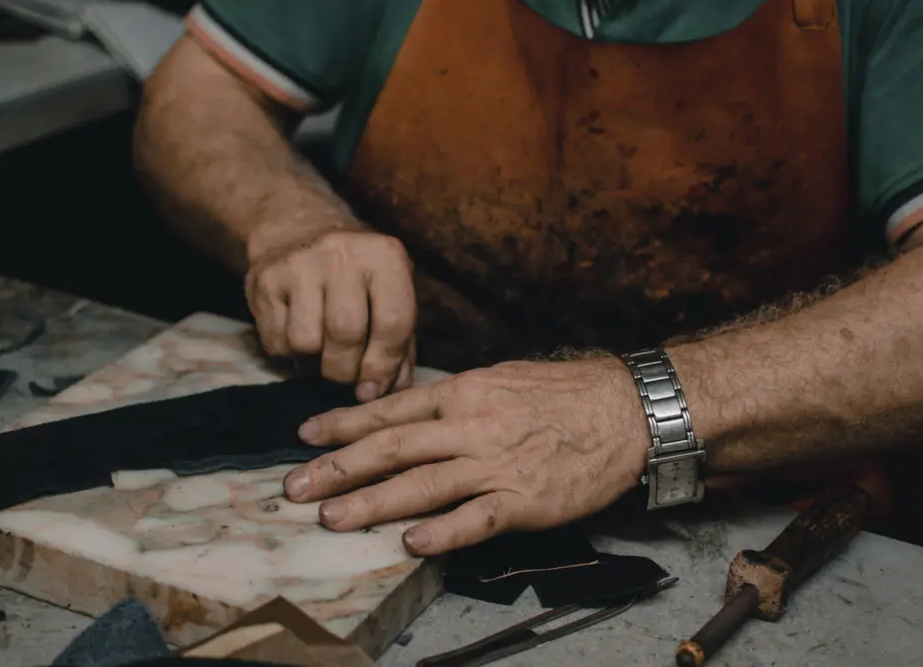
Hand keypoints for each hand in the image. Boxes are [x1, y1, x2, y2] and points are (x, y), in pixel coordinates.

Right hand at [245, 227, 416, 400]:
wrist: (298, 230)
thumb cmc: (357, 277)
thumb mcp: (389, 296)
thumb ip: (398, 346)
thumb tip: (387, 392)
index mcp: (384, 255)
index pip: (392, 322)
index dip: (384, 365)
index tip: (373, 388)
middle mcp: (341, 254)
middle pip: (346, 335)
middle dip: (346, 371)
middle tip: (344, 376)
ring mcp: (298, 264)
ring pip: (306, 343)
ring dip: (314, 364)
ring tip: (321, 354)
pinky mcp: (264, 280)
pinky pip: (277, 342)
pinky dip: (290, 355)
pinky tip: (298, 338)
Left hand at [282, 359, 650, 554]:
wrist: (627, 410)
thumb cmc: (564, 394)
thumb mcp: (500, 379)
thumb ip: (454, 400)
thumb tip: (409, 412)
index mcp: (464, 393)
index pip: (391, 410)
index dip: (344, 424)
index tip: (306, 436)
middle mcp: (471, 426)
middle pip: (392, 448)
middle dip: (338, 468)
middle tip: (295, 487)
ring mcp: (496, 464)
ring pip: (423, 484)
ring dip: (372, 502)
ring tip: (332, 517)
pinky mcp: (524, 500)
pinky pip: (476, 519)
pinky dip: (442, 532)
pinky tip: (410, 544)